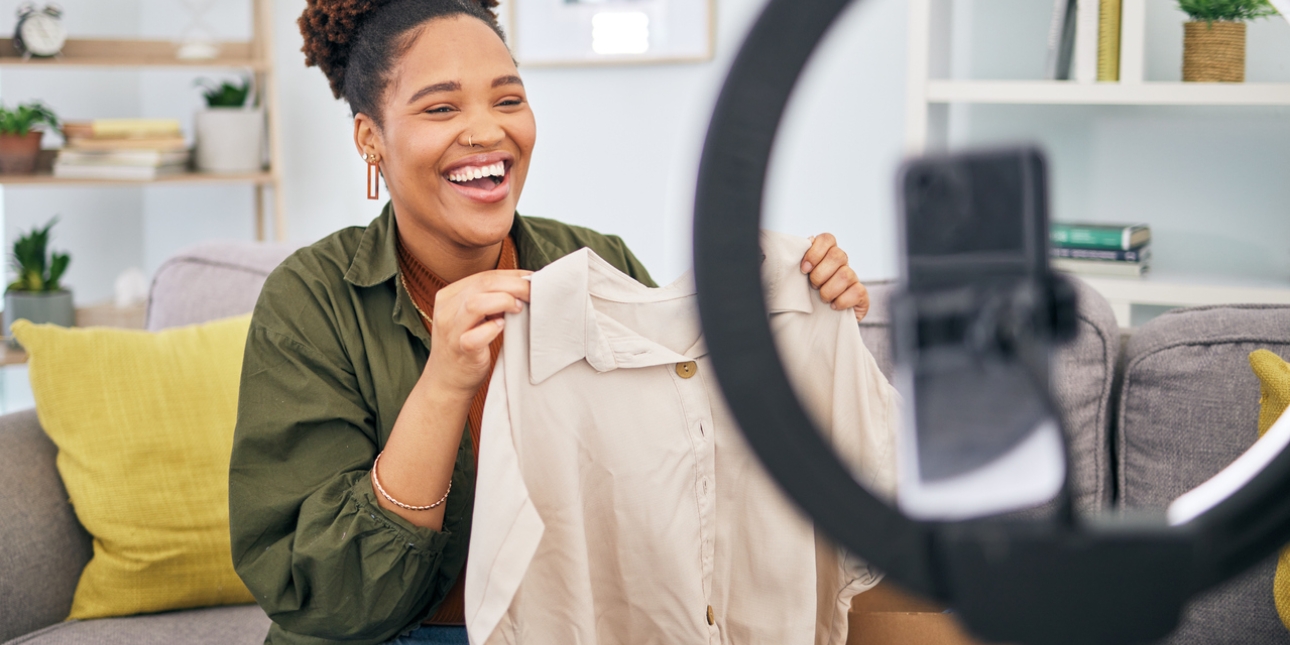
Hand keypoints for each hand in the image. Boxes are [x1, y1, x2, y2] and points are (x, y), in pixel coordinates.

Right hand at [423, 269, 530, 396]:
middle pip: (483, 284)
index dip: (513, 276)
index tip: (533, 280)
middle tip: (535, 293)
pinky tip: (502, 328)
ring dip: (504, 301)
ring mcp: (451, 331)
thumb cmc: (467, 347)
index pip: (485, 276)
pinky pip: (474, 337)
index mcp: (449, 296)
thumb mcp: (473, 317)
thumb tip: (524, 286)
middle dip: (515, 285)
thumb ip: (489, 300)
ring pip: (476, 303)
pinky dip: (492, 329)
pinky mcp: (459, 351)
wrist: (445, 382)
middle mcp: (446, 310)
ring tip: (519, 309)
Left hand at [800, 233, 869, 321]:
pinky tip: (834, 306)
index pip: (827, 239)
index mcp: (827, 254)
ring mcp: (853, 278)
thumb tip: (800, 248)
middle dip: (820, 274)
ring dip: (829, 290)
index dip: (815, 252)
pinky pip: (857, 292)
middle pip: (838, 255)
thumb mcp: (802, 278)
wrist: (823, 319)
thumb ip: (801, 264)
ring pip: (846, 274)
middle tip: (813, 286)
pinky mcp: (861, 294)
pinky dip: (842, 301)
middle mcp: (843, 263)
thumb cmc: (810, 295)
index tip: (804, 269)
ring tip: (822, 298)